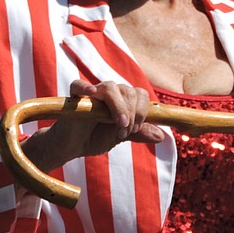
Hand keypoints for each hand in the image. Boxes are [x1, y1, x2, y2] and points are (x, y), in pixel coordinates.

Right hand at [20, 80, 164, 171]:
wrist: (72, 147)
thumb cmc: (95, 138)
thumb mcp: (120, 137)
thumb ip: (139, 133)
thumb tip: (161, 136)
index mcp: (122, 99)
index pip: (140, 94)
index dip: (142, 111)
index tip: (134, 129)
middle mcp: (109, 93)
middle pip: (129, 91)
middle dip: (133, 114)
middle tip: (124, 132)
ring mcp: (91, 93)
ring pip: (110, 88)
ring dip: (119, 108)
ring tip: (119, 126)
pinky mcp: (74, 98)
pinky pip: (78, 85)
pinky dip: (85, 86)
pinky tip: (91, 92)